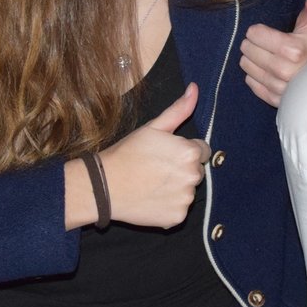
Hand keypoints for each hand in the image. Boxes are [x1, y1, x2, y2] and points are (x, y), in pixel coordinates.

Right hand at [99, 84, 208, 227]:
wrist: (104, 186)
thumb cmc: (127, 153)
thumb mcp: (153, 127)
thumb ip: (179, 109)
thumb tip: (195, 88)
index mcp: (190, 153)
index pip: (202, 151)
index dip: (183, 151)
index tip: (165, 155)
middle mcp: (193, 177)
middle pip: (197, 172)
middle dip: (182, 169)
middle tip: (156, 169)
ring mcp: (185, 199)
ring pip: (188, 191)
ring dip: (176, 188)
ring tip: (152, 184)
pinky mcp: (177, 217)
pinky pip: (179, 210)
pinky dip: (169, 206)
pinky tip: (152, 199)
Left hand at [241, 0, 306, 105]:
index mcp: (293, 49)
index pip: (254, 34)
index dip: (258, 31)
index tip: (267, 32)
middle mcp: (284, 71)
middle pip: (248, 50)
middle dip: (253, 44)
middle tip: (264, 43)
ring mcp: (280, 88)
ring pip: (247, 67)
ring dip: (252, 60)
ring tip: (264, 55)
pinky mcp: (277, 101)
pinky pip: (253, 85)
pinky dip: (255, 77)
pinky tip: (265, 71)